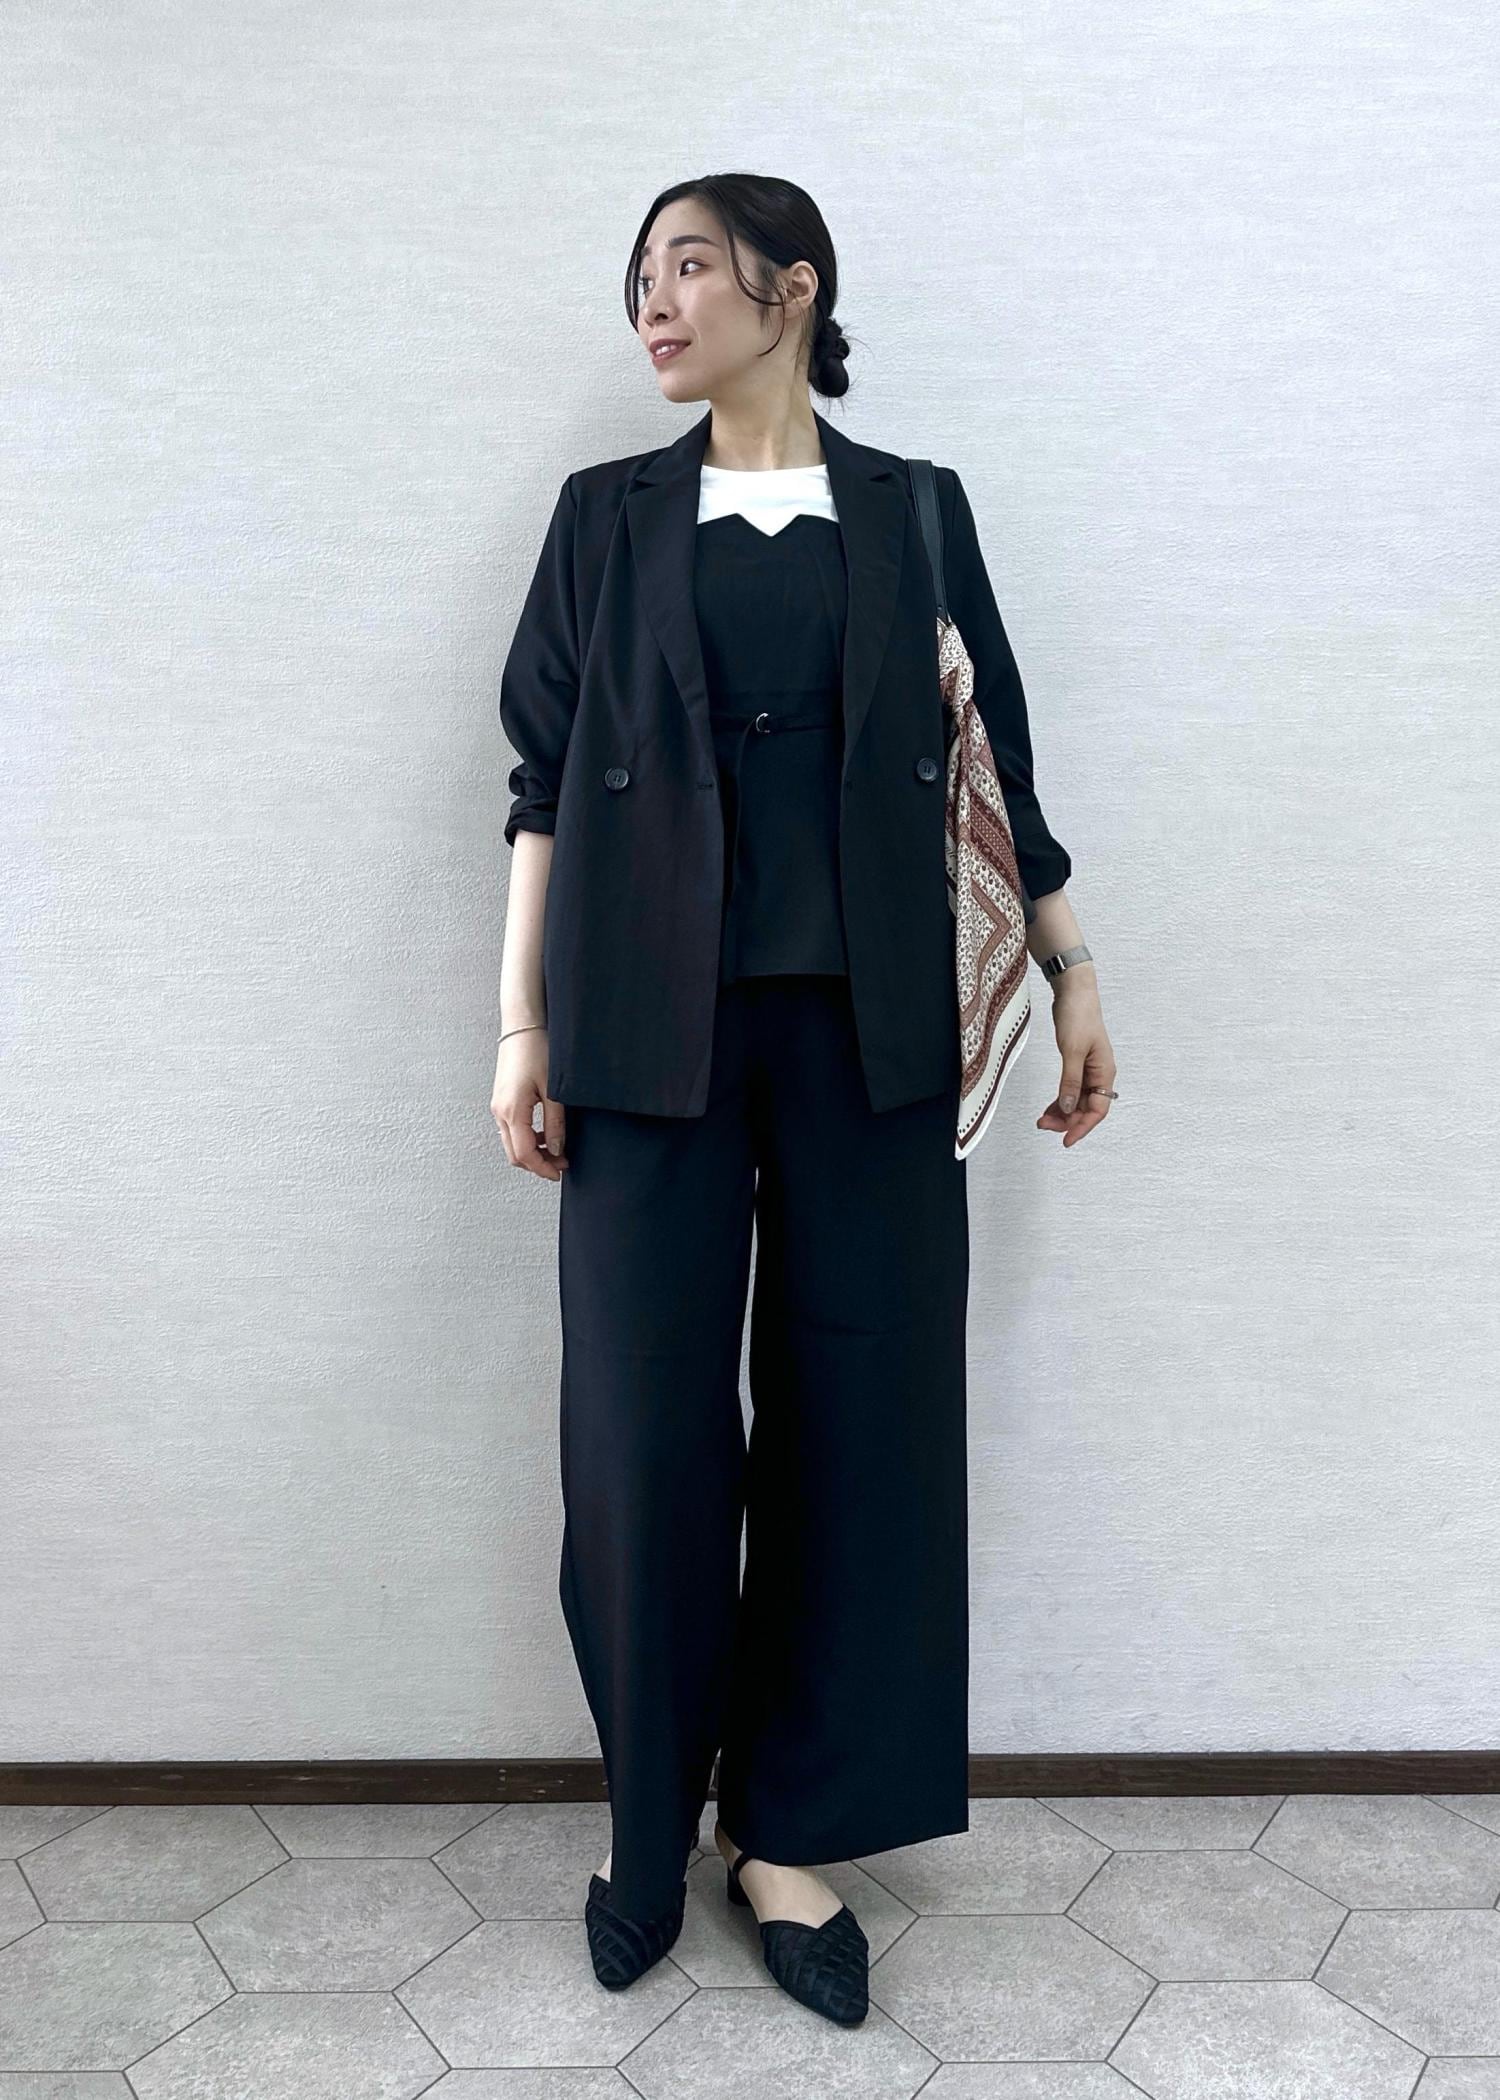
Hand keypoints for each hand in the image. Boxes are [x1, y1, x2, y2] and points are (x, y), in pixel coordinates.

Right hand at [491, 1028, 568, 1179]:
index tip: (560, 1172)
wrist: (522, 1027)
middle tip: (562, 1164)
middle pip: (514, 1154)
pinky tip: (545, 1133)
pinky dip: (527, 1139)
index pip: (524, 1154)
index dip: (543, 1168)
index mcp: (512, 1111)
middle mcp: (500, 1112)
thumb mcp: (553, 1090)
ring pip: (512, 1143)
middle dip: (537, 1164)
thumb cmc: (537, 1051)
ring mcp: (498, 1107)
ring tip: (557, 1150)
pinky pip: (511, 1130)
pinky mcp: (501, 1101)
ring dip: (532, 1152)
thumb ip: (555, 1123)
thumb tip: (556, 1149)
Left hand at [1036, 971, 1115, 1148]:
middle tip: (1044, 1126)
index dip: (1082, 1127)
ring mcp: (1089, 1070)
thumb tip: (1068, 1108)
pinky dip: (1061, 1099)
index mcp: (1104, 1073)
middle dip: (1067, 1120)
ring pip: (1077, 1100)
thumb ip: (1070, 1081)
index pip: (1097, 1110)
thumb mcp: (1072, 1051)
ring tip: (1043, 1120)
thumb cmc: (1079, 1017)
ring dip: (1062, 1112)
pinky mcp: (1078, 1063)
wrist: (1074, 993)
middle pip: (1086, 1108)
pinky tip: (1050, 1107)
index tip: (1066, 1140)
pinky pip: (1071, 1089)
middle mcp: (1100, 1074)